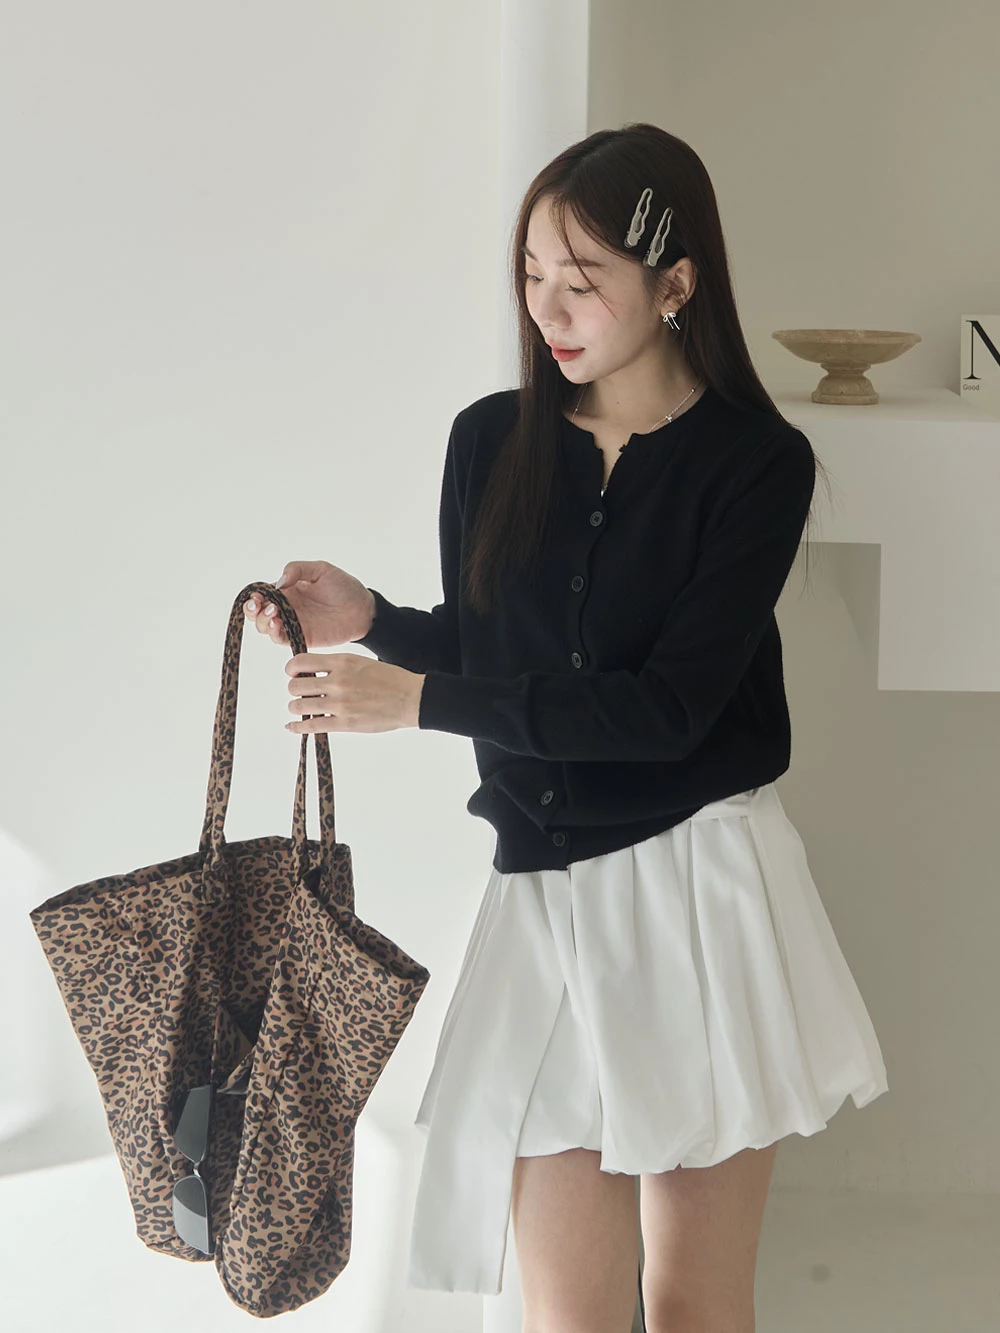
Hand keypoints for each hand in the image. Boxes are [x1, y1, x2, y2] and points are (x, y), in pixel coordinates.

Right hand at [243, 560, 375, 649]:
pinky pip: (281, 639)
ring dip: (262, 621)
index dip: (255, 594)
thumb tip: (279, 581)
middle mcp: (286, 607)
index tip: (257, 595)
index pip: (263, 592)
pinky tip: (278, 624)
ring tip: (274, 613)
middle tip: (259, 605)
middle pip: (258, 611)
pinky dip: (274, 633)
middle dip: (252, 610)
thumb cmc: (344, 587)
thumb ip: (298, 569)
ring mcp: (292, 623)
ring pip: (265, 626)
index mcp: (288, 589)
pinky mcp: (300, 637)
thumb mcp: (322, 570)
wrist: (363, 610)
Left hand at [284, 652, 425, 734]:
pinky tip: (292, 726)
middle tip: (300, 693)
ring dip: (296, 708)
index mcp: (343, 662)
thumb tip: (311, 672)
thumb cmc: (389, 680)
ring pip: (299, 706)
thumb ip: (336, 665)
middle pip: (296, 686)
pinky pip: (311, 725)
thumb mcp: (361, 662)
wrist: (410, 698)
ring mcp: (341, 703)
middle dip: (294, 690)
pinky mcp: (345, 723)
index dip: (292, 669)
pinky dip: (297, 727)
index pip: (301, 662)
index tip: (294, 674)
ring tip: (302, 708)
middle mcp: (338, 681)